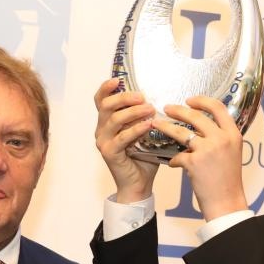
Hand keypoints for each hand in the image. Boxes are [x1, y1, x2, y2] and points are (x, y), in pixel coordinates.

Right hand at [93, 77, 158, 202]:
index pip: (101, 100)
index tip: (118, 80)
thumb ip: (146, 117)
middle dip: (125, 98)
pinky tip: (149, 125)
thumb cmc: (143, 158)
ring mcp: (104, 141)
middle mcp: (101, 129)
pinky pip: (122, 137)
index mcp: (107, 122)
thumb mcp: (144, 133)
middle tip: (143, 96)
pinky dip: (136, 129)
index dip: (106, 88)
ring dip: (134, 112)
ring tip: (150, 109)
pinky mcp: (110, 153)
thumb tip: (163, 99)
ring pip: (114, 119)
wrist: (139, 184)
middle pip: (107, 106)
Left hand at [151, 96, 248, 219]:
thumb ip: (221, 137)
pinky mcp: (194, 162)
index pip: (218, 107)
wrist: (226, 203)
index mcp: (233, 134)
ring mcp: (208, 149)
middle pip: (196, 116)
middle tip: (167, 108)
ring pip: (181, 132)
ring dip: (166, 127)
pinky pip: (178, 155)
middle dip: (178, 110)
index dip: (202, 100)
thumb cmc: (228, 180)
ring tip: (156, 124)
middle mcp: (222, 138)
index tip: (190, 100)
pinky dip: (174, 160)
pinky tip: (173, 164)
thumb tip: (203, 127)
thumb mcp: (232, 152)